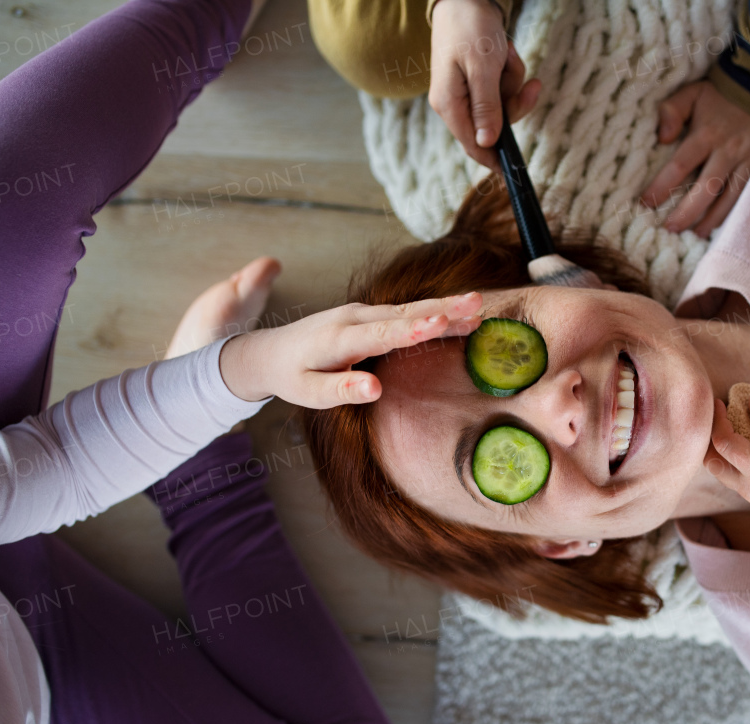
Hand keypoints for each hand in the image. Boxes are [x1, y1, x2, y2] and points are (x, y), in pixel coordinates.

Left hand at [219, 292, 483, 407]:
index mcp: (339, 339)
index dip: (414, 329)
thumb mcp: (308, 393)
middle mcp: (355, 318)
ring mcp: (363, 312)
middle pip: (405, 313)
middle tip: (477, 304)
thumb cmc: (292, 377)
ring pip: (410, 309)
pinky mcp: (371, 314)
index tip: (441, 321)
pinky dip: (434, 310)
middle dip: (443, 308)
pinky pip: (407, 311)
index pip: (383, 334)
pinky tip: (460, 312)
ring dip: (445, 307)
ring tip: (479, 307)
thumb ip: (341, 390)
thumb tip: (375, 389)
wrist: (270, 350)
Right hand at [429, 0, 540, 170]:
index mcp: (449, 105)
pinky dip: (509, 72)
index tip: (515, 173)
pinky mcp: (478, 82)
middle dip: (515, 103)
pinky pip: (502, 89)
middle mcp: (455, 103)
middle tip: (530, 84)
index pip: (473, 146)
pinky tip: (505, 52)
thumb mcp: (482, 68)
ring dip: (512, 81)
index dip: (495, 160)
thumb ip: (486, 107)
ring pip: (502, 106)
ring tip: (507, 54)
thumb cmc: (470, 29)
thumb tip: (487, 143)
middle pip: (494, 127)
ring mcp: (467, 93)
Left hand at [640, 81, 749, 237]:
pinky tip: (721, 225)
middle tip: (670, 229)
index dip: (662, 185)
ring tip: (695, 235)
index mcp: (707, 133)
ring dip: (712, 219)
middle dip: (688, 212)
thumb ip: (672, 109)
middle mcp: (728, 150)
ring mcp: (748, 160)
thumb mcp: (693, 92)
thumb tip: (662, 137)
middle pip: (707, 187)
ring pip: (729, 196)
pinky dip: (734, 212)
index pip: (681, 164)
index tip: (646, 203)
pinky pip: (747, 193)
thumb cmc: (721, 94)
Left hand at [703, 395, 749, 515]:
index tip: (721, 403)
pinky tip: (739, 441)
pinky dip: (727, 457)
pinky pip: (728, 475)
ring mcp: (747, 494)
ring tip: (729, 425)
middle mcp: (747, 486)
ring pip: (717, 469)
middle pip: (711, 461)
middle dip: (710, 435)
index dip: (718, 421)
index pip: (724, 443)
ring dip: (718, 447)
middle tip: (720, 415)